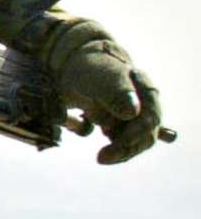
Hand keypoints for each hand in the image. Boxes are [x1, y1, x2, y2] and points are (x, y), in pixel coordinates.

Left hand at [48, 25, 166, 165]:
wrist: (68, 60)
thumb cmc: (89, 66)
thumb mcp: (101, 78)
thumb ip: (116, 93)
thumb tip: (132, 112)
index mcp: (144, 91)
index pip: (150, 121)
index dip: (135, 137)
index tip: (115, 144)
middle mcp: (140, 103)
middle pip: (143, 136)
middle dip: (124, 149)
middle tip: (101, 158)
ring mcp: (127, 113)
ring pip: (128, 140)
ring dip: (115, 148)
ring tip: (97, 148)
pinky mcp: (111, 119)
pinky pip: (111, 138)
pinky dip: (100, 139)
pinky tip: (82, 125)